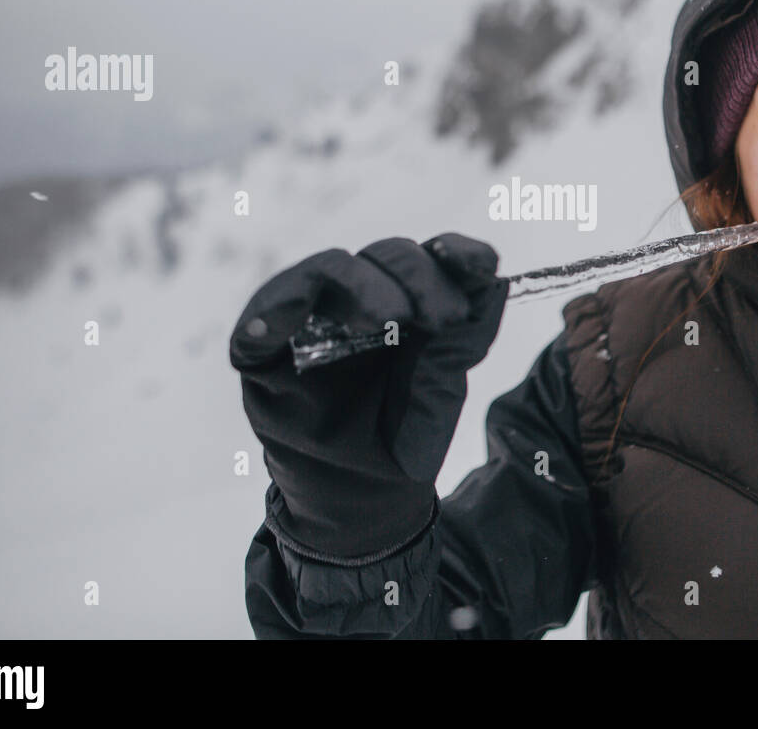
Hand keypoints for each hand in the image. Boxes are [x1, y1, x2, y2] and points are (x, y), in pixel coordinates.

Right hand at [230, 233, 508, 555]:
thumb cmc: (397, 444)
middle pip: (387, 256)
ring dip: (366, 285)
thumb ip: (462, 342)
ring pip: (332, 269)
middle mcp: (358, 300)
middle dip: (419, 277)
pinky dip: (275, 310)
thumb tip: (495, 283)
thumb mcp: (439, 395)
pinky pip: (265, 313)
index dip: (457, 251)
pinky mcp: (263, 345)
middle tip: (443, 318)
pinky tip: (285, 323)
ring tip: (392, 317)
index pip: (431, 258)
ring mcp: (309, 316)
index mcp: (407, 304)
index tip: (483, 265)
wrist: (355, 505)